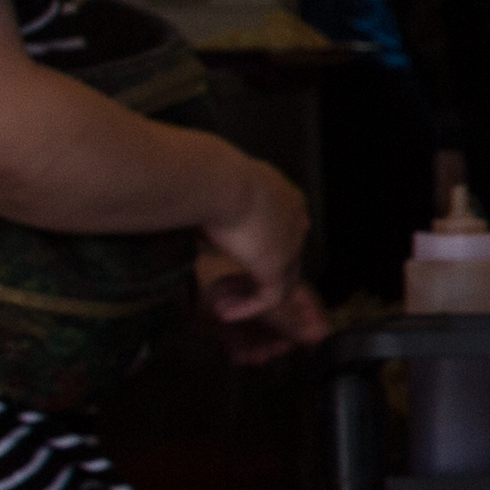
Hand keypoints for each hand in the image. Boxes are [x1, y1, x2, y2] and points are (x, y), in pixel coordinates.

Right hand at [195, 156, 326, 357]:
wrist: (214, 179)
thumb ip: (216, 209)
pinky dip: (249, 308)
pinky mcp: (276, 264)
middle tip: (227, 287)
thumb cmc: (206, 176)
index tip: (232, 259)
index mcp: (285, 197)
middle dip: (258, 276)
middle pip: (287, 257)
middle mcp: (295, 219)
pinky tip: (225, 313)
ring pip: (281, 280)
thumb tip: (193, 220)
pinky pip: (270, 296)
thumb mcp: (216, 191)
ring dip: (251, 295)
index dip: (259, 248)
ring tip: (223, 305)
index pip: (282, 230)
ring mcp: (291, 243)